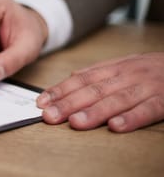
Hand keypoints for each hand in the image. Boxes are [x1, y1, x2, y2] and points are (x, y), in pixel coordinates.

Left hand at [37, 52, 163, 131]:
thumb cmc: (151, 69)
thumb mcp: (123, 65)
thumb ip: (98, 73)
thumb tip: (69, 79)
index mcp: (114, 68)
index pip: (81, 79)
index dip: (60, 91)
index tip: (41, 102)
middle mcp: (126, 76)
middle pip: (94, 90)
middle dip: (68, 104)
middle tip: (49, 116)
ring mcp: (145, 87)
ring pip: (116, 100)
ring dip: (94, 112)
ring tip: (75, 122)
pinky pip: (147, 110)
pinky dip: (131, 118)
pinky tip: (116, 126)